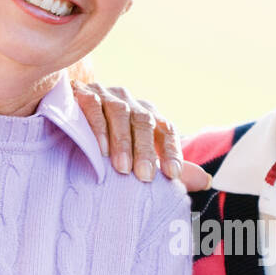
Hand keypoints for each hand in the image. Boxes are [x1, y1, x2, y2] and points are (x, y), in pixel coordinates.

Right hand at [70, 79, 211, 190]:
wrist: (69, 115)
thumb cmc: (110, 143)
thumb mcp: (140, 155)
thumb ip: (169, 167)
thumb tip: (206, 181)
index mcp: (148, 115)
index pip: (166, 129)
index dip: (171, 151)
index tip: (173, 175)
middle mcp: (131, 102)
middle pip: (144, 122)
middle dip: (145, 150)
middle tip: (145, 177)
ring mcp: (107, 95)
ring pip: (120, 113)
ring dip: (122, 141)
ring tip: (121, 168)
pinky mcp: (84, 93)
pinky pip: (93, 106)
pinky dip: (97, 127)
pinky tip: (100, 149)